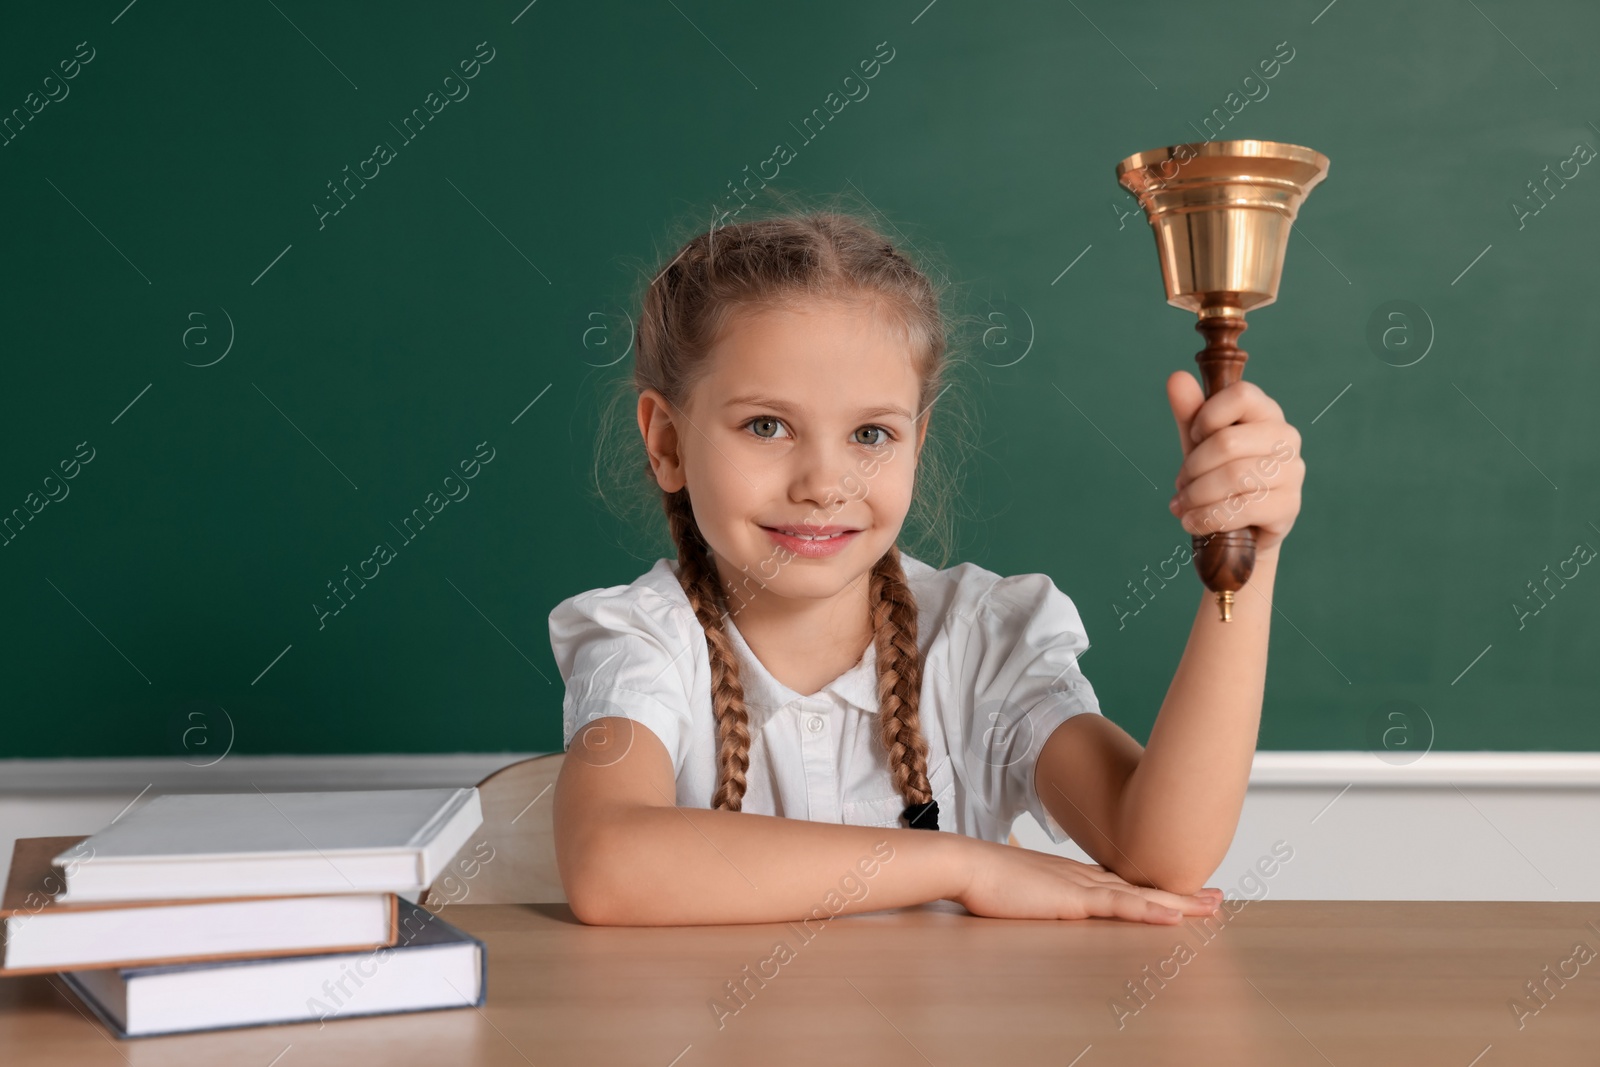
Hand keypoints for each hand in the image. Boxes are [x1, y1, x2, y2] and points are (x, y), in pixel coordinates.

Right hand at [954, 839, 1223, 923]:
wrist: (966, 864)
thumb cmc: (982, 879)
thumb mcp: (1018, 887)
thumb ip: (1037, 893)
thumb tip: (1039, 897)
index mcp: (1072, 876)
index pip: (1123, 882)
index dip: (1155, 888)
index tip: (1180, 892)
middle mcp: (1084, 877)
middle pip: (1143, 885)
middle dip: (1181, 894)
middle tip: (1216, 897)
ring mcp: (1081, 886)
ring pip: (1142, 896)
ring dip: (1179, 903)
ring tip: (1212, 906)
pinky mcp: (1073, 899)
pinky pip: (1120, 907)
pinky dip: (1149, 911)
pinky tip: (1174, 917)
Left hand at [1165, 373, 1304, 554]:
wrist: (1238, 529)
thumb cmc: (1218, 477)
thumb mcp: (1199, 444)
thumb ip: (1190, 412)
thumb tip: (1176, 377)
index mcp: (1266, 412)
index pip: (1241, 395)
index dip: (1207, 415)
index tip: (1195, 436)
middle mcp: (1286, 438)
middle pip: (1227, 442)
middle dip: (1192, 468)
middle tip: (1180, 485)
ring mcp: (1292, 472)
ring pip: (1233, 477)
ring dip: (1196, 496)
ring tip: (1182, 507)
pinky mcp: (1289, 506)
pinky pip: (1242, 509)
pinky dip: (1208, 518)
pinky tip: (1193, 522)